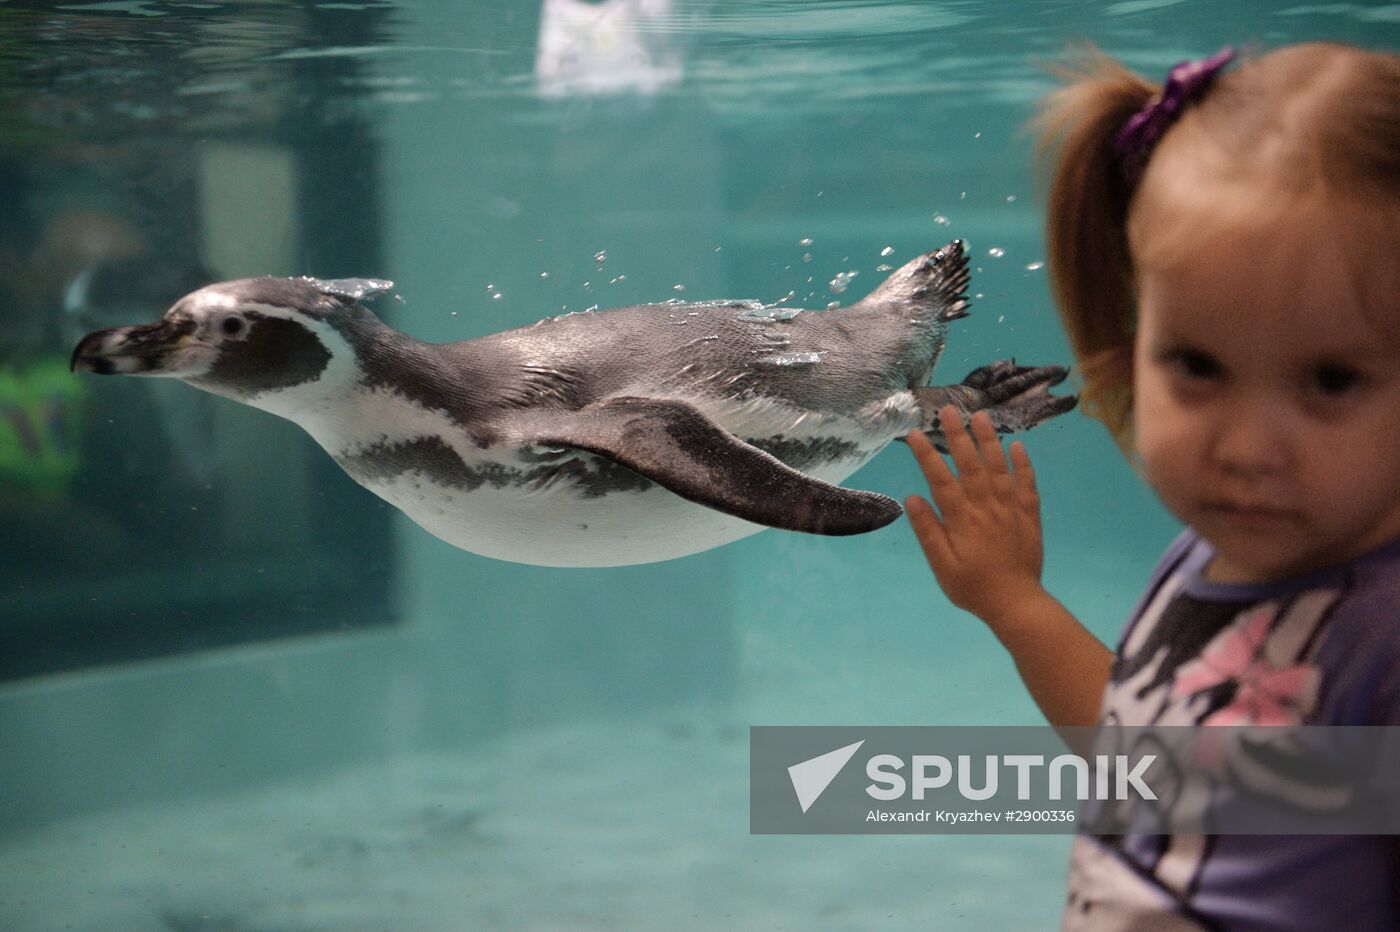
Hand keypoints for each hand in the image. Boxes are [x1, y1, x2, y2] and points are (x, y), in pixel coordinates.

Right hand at [905, 406, 1045, 625]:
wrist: (1016, 603)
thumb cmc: (972, 588)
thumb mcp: (942, 566)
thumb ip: (928, 532)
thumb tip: (913, 498)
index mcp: (961, 519)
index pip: (940, 479)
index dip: (928, 455)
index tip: (916, 433)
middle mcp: (986, 507)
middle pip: (970, 464)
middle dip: (958, 435)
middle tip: (949, 409)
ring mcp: (1010, 508)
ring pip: (999, 468)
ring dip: (989, 441)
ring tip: (982, 416)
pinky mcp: (1029, 515)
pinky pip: (1027, 484)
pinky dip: (1023, 464)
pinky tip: (1017, 446)